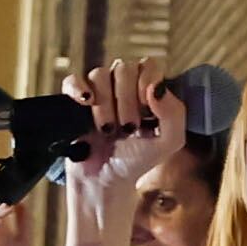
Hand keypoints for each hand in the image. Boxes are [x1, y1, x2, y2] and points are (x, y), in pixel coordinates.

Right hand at [67, 57, 171, 211]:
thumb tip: (155, 87)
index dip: (146, 84)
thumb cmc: (137, 160)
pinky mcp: (74, 100)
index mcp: (146, 88)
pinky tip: (86, 103)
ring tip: (108, 130)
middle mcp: (122, 84)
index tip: (146, 112)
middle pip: (124, 68)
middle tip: (128, 128)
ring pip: (99, 74)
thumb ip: (174, 113)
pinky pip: (73, 81)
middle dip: (127, 101)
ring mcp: (97, 91)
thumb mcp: (169, 141)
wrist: (106, 180)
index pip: (148, 65)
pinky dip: (78, 89)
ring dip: (105, 106)